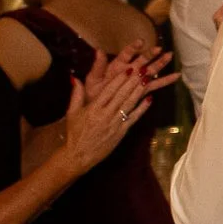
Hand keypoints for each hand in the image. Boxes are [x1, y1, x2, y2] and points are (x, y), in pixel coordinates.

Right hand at [53, 47, 169, 175]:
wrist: (80, 154)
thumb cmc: (75, 132)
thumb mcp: (72, 112)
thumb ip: (76, 94)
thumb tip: (75, 78)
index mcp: (93, 108)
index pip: (109, 90)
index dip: (120, 79)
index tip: (128, 69)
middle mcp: (106, 114)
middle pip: (122, 95)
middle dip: (133, 81)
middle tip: (143, 69)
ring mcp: (115, 123)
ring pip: (129, 104)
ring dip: (139, 91)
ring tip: (147, 79)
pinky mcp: (122, 131)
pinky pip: (134, 118)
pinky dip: (142, 108)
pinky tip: (150, 99)